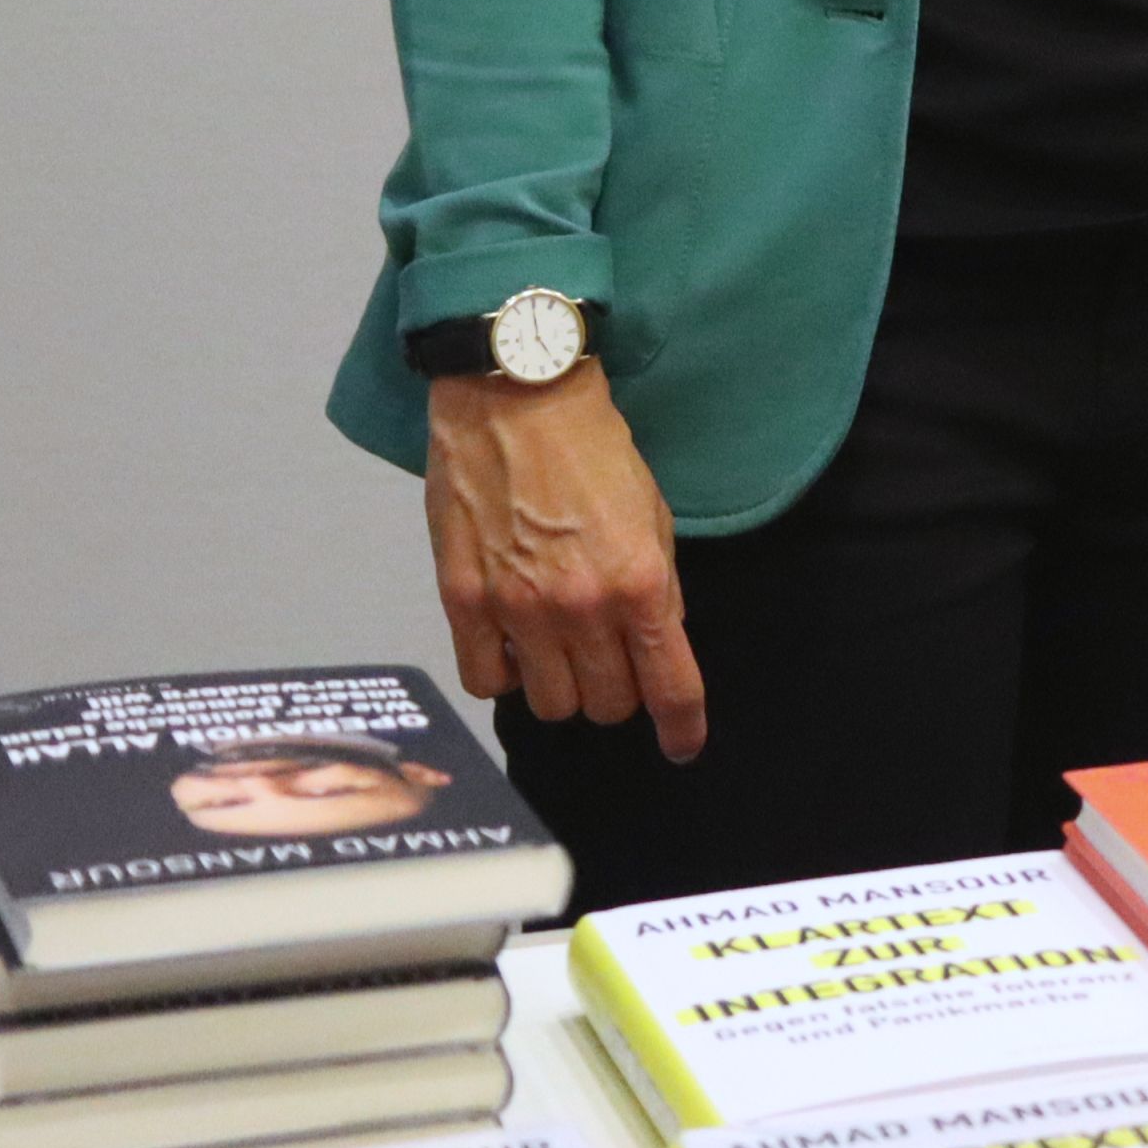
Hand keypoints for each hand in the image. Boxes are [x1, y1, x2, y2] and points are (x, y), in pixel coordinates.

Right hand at [424, 363, 705, 760]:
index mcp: (640, 583)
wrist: (516, 401)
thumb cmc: (594, 449)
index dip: (682, 727)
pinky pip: (487, 683)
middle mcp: (581, 609)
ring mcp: (518, 611)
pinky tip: (515, 646)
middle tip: (612, 662)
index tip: (683, 746)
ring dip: (563, 687)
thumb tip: (655, 643)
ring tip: (561, 649)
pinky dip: (506, 676)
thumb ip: (657, 587)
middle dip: (618, 693)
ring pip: (550, 706)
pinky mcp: (464, 604)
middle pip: (607, 706)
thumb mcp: (654, 514)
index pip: (670, 686)